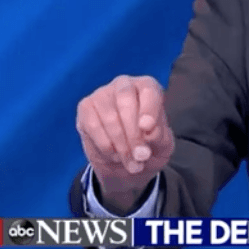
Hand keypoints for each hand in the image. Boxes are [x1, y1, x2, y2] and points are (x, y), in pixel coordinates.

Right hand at [76, 75, 173, 206]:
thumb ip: (159, 136)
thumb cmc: (148, 146)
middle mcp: (124, 84)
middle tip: (140, 156)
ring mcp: (102, 94)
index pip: (149, 90)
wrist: (126, 164)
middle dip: (134, 133)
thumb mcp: (162, 145)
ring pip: (110, 117)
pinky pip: (93, 126)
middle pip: (126, 102)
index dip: (149, 109)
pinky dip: (106, 146)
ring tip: (131, 163)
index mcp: (148, 87)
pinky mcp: (85, 107)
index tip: (147, 128)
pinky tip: (114, 155)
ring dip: (121, 145)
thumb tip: (147, 131)